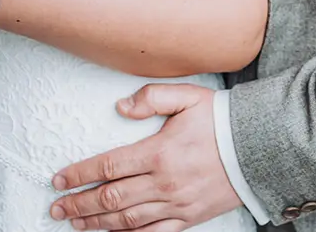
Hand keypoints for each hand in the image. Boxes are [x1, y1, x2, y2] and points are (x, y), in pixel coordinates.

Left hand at [49, 85, 240, 231]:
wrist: (259, 148)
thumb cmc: (221, 120)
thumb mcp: (187, 96)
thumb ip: (151, 97)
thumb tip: (120, 107)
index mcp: (159, 152)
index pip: (108, 166)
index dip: (79, 174)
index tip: (58, 180)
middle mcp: (164, 183)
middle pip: (111, 198)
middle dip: (79, 204)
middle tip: (56, 208)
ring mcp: (176, 204)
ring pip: (127, 220)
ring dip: (96, 223)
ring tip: (74, 223)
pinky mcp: (189, 218)